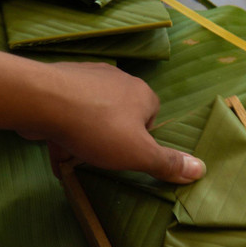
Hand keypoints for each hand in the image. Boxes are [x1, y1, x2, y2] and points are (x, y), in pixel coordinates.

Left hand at [26, 62, 204, 182]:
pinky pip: (66, 111)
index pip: (151, 116)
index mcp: (141, 93)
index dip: (141, 139)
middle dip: (110, 138)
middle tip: (99, 158)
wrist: (43, 100)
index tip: (128, 155)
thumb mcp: (139, 153)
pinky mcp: (59, 83)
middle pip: (120, 114)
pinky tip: (54, 151)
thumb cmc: (98, 127)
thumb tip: (202, 169)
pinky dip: (63, 131)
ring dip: (84, 136)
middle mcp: (116, 80)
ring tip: (73, 158)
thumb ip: (167, 162)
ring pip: (91, 113)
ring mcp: (86, 78)